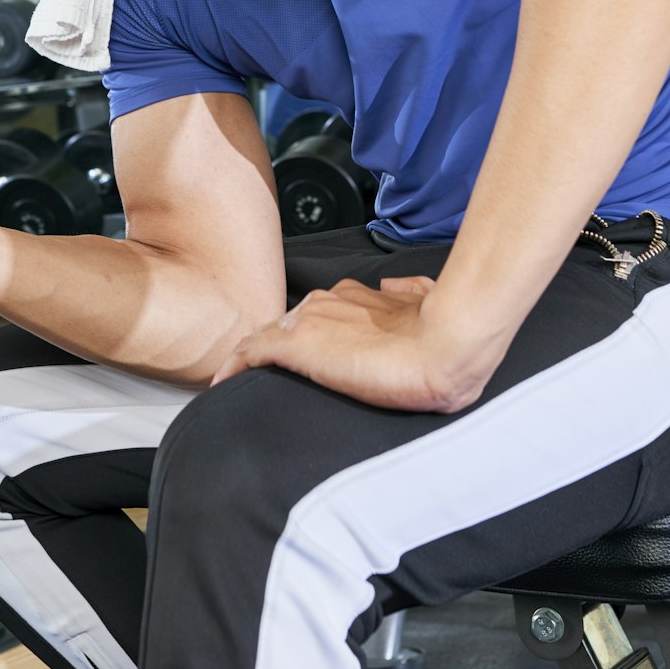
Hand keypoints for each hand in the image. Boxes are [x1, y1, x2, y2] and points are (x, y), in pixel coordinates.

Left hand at [211, 275, 508, 412]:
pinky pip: (250, 352)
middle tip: (270, 375)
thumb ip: (410, 292)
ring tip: (242, 381)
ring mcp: (310, 320)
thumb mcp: (429, 301)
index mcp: (359, 294)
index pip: (320, 313)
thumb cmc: (444, 334)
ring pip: (267, 334)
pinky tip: (223, 382)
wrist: (446, 346)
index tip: (306, 352)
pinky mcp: (296, 345)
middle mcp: (329, 300)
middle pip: (290, 322)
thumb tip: (397, 286)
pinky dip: (234, 366)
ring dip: (256, 355)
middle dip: (280, 344)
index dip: (310, 331)